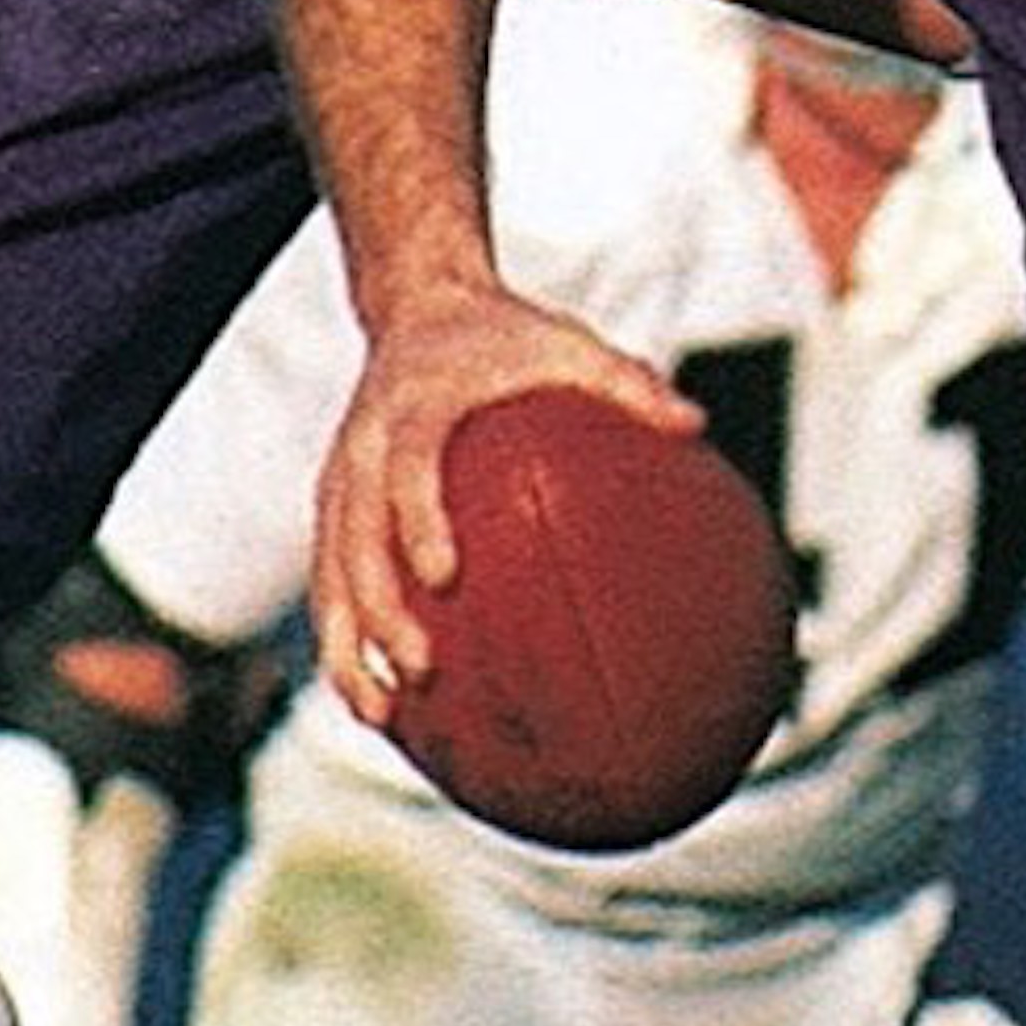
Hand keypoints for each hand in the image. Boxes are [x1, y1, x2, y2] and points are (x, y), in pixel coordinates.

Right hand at [308, 289, 695, 729]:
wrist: (421, 308)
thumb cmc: (506, 337)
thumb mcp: (566, 344)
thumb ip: (626, 383)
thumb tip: (696, 425)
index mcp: (413, 408)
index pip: (405, 468)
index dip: (417, 521)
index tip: (442, 578)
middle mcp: (363, 450)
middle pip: (351, 540)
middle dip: (376, 612)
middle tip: (420, 672)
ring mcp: (342, 485)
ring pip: (329, 576)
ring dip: (346, 647)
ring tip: (381, 717)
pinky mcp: (336, 511)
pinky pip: (333, 584)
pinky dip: (347, 642)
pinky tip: (379, 702)